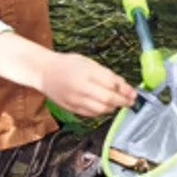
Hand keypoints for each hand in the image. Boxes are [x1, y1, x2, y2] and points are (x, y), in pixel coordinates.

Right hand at [0, 34, 136, 117]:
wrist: (43, 72)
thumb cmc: (66, 64)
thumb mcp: (88, 62)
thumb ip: (106, 74)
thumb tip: (124, 85)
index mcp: (87, 72)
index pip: (112, 83)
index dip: (126, 89)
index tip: (134, 92)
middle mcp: (82, 87)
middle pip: (110, 99)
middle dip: (123, 101)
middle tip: (131, 101)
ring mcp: (76, 99)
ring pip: (102, 109)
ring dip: (114, 107)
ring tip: (118, 103)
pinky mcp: (72, 108)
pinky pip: (92, 114)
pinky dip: (102, 112)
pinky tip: (105, 107)